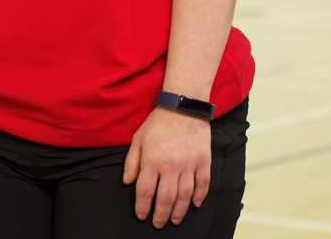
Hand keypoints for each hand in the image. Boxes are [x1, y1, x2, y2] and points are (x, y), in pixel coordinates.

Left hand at [123, 107, 211, 227]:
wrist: (183, 106)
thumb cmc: (158, 123)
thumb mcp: (138, 138)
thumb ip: (132, 161)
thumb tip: (127, 182)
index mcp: (152, 160)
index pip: (146, 191)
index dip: (143, 206)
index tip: (142, 215)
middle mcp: (171, 165)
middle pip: (166, 198)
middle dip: (161, 214)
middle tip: (158, 224)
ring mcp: (189, 164)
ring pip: (185, 195)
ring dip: (179, 211)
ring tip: (175, 220)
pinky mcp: (204, 161)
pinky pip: (203, 184)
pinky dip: (200, 196)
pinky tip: (195, 204)